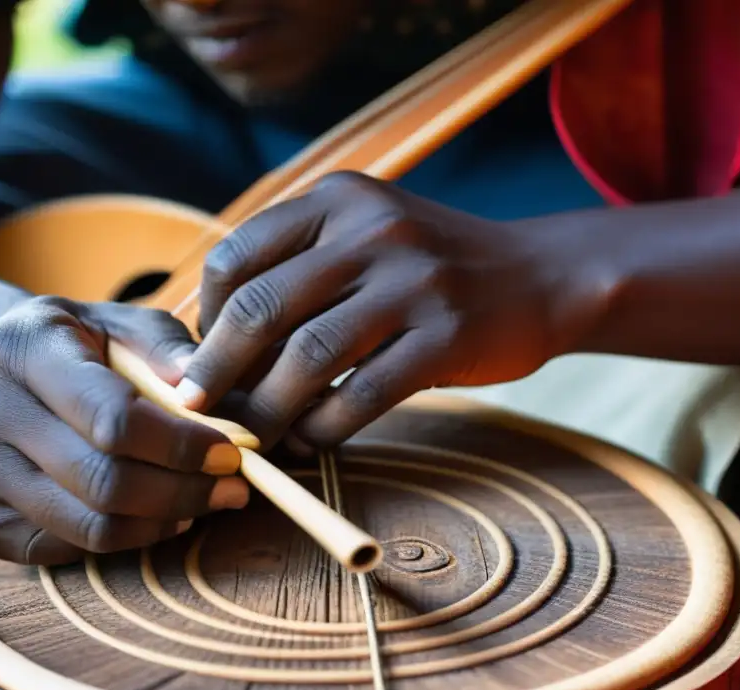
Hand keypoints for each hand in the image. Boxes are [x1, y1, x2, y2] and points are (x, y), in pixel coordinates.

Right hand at [0, 296, 249, 565]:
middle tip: (233, 490)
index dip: (182, 446)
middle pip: (103, 482)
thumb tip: (208, 396)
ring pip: (89, 527)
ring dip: (162, 523)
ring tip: (202, 503)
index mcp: (20, 349)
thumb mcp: (119, 324)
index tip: (230, 454)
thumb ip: (166, 349)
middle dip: (184, 492)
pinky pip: (68, 550)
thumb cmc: (76, 345)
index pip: (112, 418)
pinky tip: (152, 514)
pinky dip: (124, 539)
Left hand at [178, 171, 612, 448]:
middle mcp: (372, 229)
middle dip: (217, 370)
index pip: (239, 256)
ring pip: (308, 356)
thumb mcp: (367, 234)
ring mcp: (413, 280)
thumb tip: (215, 343)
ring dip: (269, 409)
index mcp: (338, 200)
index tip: (201, 359)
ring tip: (254, 438)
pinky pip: (364, 392)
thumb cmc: (433, 269)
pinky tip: (312, 440)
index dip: (207, 317)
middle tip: (198, 411)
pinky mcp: (446, 334)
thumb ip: (300, 267)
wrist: (541, 276)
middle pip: (263, 307)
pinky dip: (326, 425)